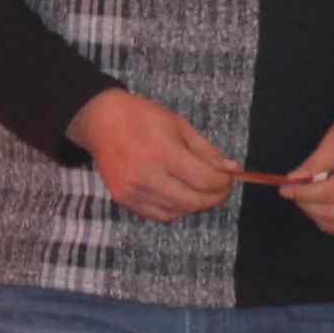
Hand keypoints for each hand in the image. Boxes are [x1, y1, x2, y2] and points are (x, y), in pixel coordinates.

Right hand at [74, 89, 237, 220]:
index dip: (223, 183)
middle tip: (221, 189)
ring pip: (178, 211)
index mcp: (163, 151)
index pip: (204, 179)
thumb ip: (207, 150)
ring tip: (201, 190)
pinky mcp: (123, 199)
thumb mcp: (179, 125)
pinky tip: (179, 195)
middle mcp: (147, 175)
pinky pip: (158, 215)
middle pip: (193, 200)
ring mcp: (133, 190)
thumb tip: (233, 169)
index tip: (229, 179)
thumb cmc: (142, 117)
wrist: (100, 121)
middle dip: (215, 197)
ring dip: (196, 204)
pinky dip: (175, 209)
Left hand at [283, 107, 333, 237]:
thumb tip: (293, 180)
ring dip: (317, 216)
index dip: (303, 194)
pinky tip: (322, 208)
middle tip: (295, 192)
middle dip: (307, 205)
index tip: (285, 189)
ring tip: (308, 199)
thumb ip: (315, 163)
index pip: (328, 194)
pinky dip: (331, 223)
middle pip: (332, 213)